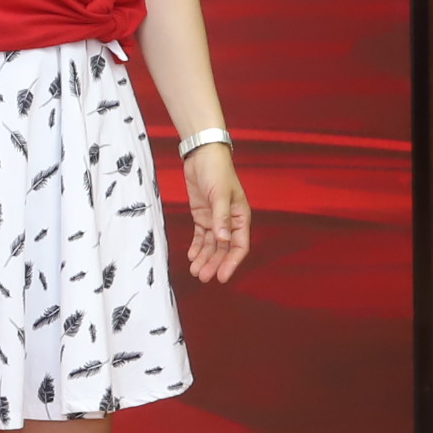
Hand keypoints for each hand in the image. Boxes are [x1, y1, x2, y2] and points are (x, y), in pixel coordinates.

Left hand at [180, 143, 252, 284]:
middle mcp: (230, 221)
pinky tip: (191, 257)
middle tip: (203, 277)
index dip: (232, 262)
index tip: (222, 277)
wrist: (202, 155)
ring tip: (195, 271)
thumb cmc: (217, 171)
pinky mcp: (202, 216)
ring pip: (212, 245)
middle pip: (224, 249)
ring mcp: (215, 219)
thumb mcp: (220, 193)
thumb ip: (221, 217)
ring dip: (205, 258)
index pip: (239, 245)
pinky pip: (201, 236)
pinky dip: (197, 247)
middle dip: (214, 263)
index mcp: (241, 217)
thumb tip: (224, 239)